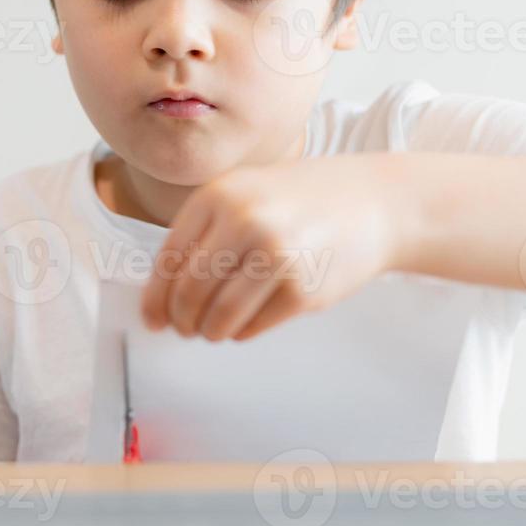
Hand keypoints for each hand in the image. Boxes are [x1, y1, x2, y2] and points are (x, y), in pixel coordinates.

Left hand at [139, 154, 412, 340]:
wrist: (372, 203)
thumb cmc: (299, 199)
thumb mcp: (245, 192)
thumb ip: (206, 231)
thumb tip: (164, 292)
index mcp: (218, 196)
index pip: (169, 260)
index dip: (156, 297)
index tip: (153, 318)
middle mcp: (243, 223)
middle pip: (190, 292)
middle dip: (181, 319)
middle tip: (184, 329)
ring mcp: (275, 257)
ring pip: (219, 316)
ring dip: (209, 331)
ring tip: (212, 330)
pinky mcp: (302, 291)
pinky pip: (253, 326)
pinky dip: (242, 332)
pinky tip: (244, 326)